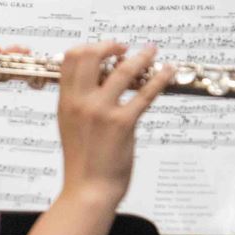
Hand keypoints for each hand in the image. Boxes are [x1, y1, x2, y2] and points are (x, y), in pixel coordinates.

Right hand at [56, 41, 169, 204]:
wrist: (88, 189)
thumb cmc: (82, 161)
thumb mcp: (69, 125)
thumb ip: (78, 101)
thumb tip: (95, 80)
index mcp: (65, 101)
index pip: (71, 58)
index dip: (91, 46)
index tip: (106, 50)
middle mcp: (81, 102)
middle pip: (92, 55)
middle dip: (111, 45)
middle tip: (125, 48)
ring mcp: (102, 111)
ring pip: (123, 70)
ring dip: (141, 56)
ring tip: (152, 51)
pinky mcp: (123, 124)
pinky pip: (145, 93)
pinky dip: (160, 78)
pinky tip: (168, 71)